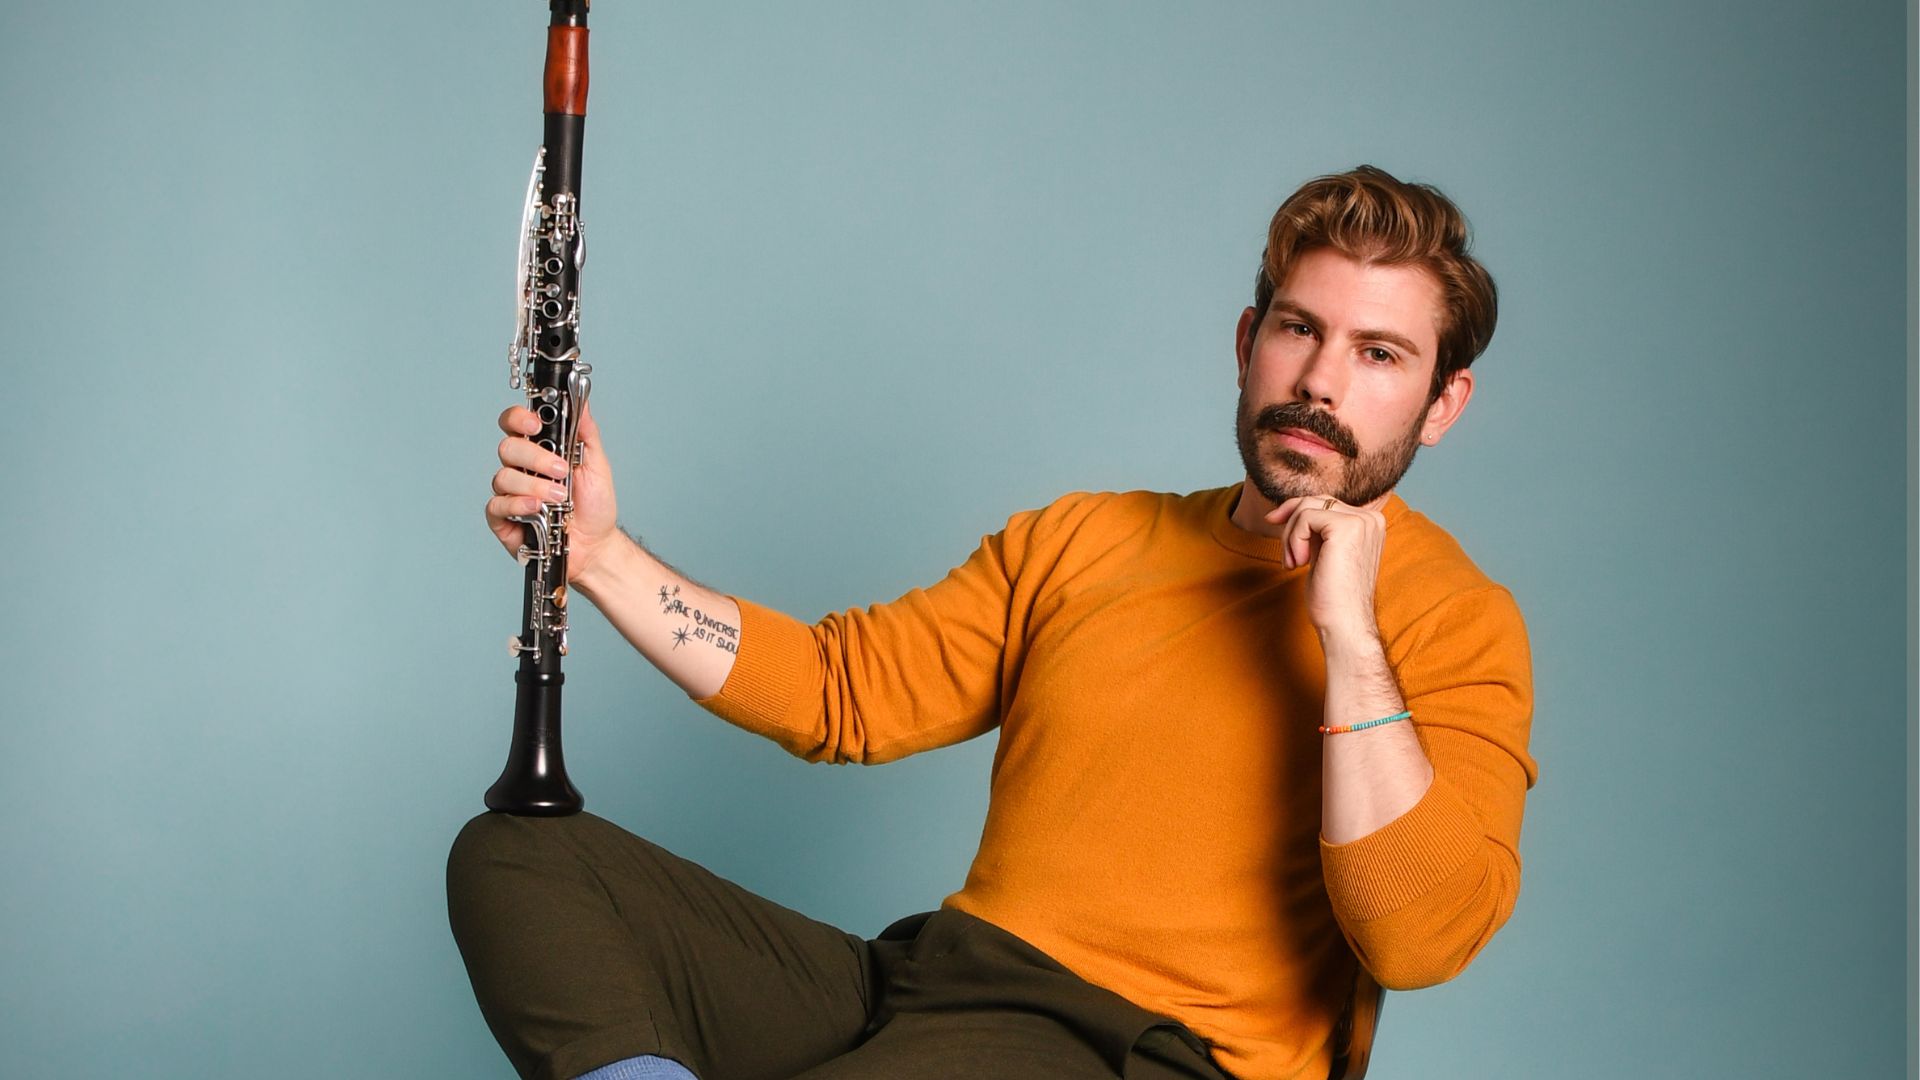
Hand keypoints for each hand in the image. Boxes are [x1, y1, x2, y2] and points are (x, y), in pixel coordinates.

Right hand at [485, 399, 619, 583]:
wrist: (596, 544)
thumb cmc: (593, 507)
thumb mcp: (597, 465)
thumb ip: (586, 433)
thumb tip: (581, 402)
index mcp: (539, 450)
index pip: (515, 424)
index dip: (518, 418)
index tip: (536, 423)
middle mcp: (520, 468)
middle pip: (508, 447)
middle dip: (535, 457)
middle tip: (561, 471)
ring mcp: (510, 492)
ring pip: (504, 476)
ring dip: (534, 486)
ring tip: (559, 498)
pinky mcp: (503, 518)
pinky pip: (497, 504)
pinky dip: (518, 504)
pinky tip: (536, 509)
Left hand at [1264, 494, 1385, 643]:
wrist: (1344, 622)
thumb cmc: (1332, 596)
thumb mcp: (1323, 553)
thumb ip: (1316, 530)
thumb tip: (1285, 510)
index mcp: (1369, 523)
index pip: (1326, 502)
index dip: (1295, 511)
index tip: (1272, 522)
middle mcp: (1370, 518)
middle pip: (1316, 500)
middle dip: (1290, 522)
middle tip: (1285, 555)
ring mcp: (1361, 521)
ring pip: (1307, 508)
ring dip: (1290, 536)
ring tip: (1293, 563)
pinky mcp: (1347, 527)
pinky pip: (1305, 518)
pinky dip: (1294, 540)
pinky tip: (1298, 563)